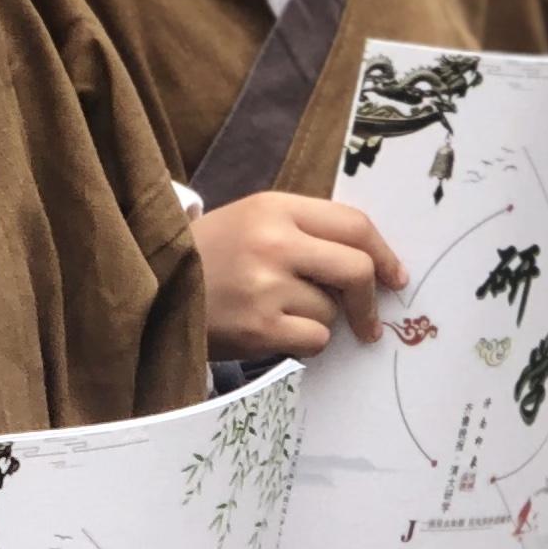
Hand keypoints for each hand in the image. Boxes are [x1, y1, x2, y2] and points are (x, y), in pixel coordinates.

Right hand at [193, 192, 401, 360]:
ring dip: (319, 318)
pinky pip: (314, 340)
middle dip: (369, 298)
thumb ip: (308, 230)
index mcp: (275, 207)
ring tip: (280, 311)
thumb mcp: (254, 219)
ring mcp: (265, 287)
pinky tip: (274, 330)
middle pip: (356, 269)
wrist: (153, 285)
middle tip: (368, 318)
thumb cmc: (213, 254)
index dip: (383, 253)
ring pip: (331, 311)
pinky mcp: (258, 328)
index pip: (354, 225)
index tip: (394, 276)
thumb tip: (373, 263)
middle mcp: (273, 242)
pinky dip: (304, 341)